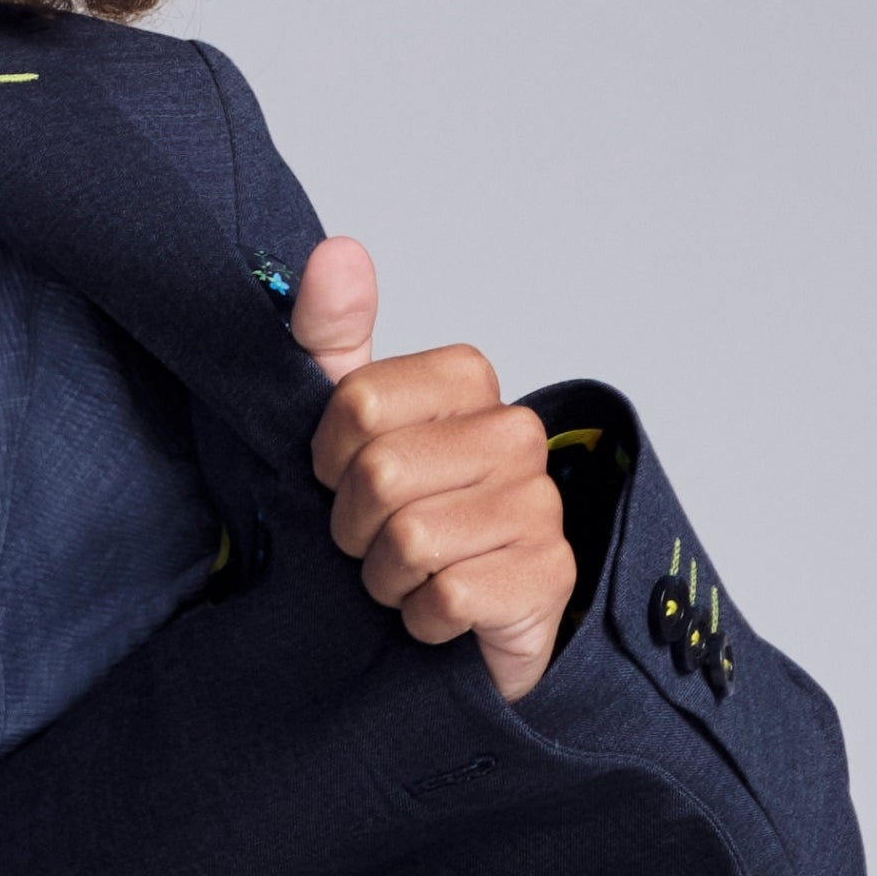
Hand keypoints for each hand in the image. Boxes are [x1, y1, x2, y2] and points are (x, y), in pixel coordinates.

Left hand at [290, 241, 572, 702]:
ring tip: (407, 575)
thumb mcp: (342, 425)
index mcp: (467, 382)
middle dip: (352, 527)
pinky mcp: (550, 576)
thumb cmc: (395, 517)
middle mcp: (515, 433)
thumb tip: (335, 252)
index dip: (326, 458)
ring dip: (384, 578)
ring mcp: (541, 504)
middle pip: (379, 476)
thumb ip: (329, 338)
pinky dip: (420, 620)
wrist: (451, 622)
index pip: (357, 404)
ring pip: (410, 542)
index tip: (341, 478)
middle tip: (375, 538)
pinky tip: (439, 612)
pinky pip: (445, 598)